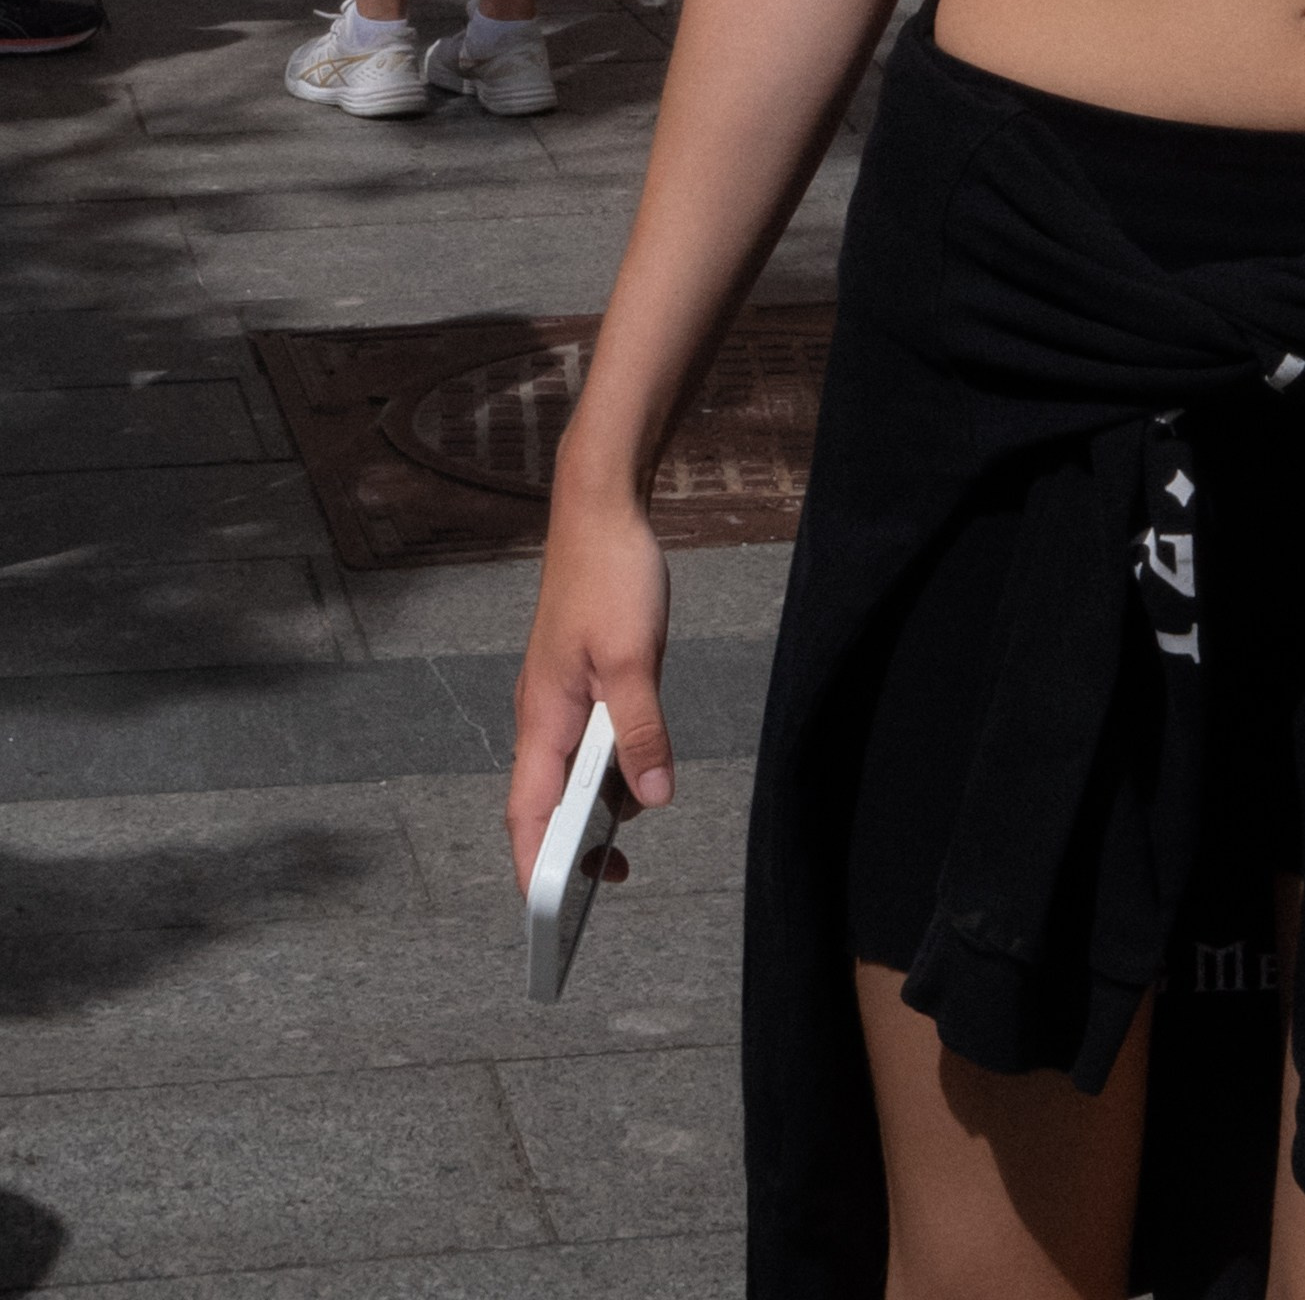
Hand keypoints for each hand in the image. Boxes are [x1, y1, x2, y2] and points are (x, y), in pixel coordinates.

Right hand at [507, 484, 673, 897]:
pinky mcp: (576, 683)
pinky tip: (636, 776)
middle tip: (610, 888)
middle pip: (542, 807)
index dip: (537, 871)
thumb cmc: (609, 575)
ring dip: (590, 814)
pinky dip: (604, 774)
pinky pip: (582, 748)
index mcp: (542, 719)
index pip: (527, 817)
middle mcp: (540, 717)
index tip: (553, 920)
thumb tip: (652, 797)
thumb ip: (641, 729)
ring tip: (626, 845)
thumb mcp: (634, 656)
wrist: (600, 509)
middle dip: (567, 855)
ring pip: (565, 778)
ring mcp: (556, 700)